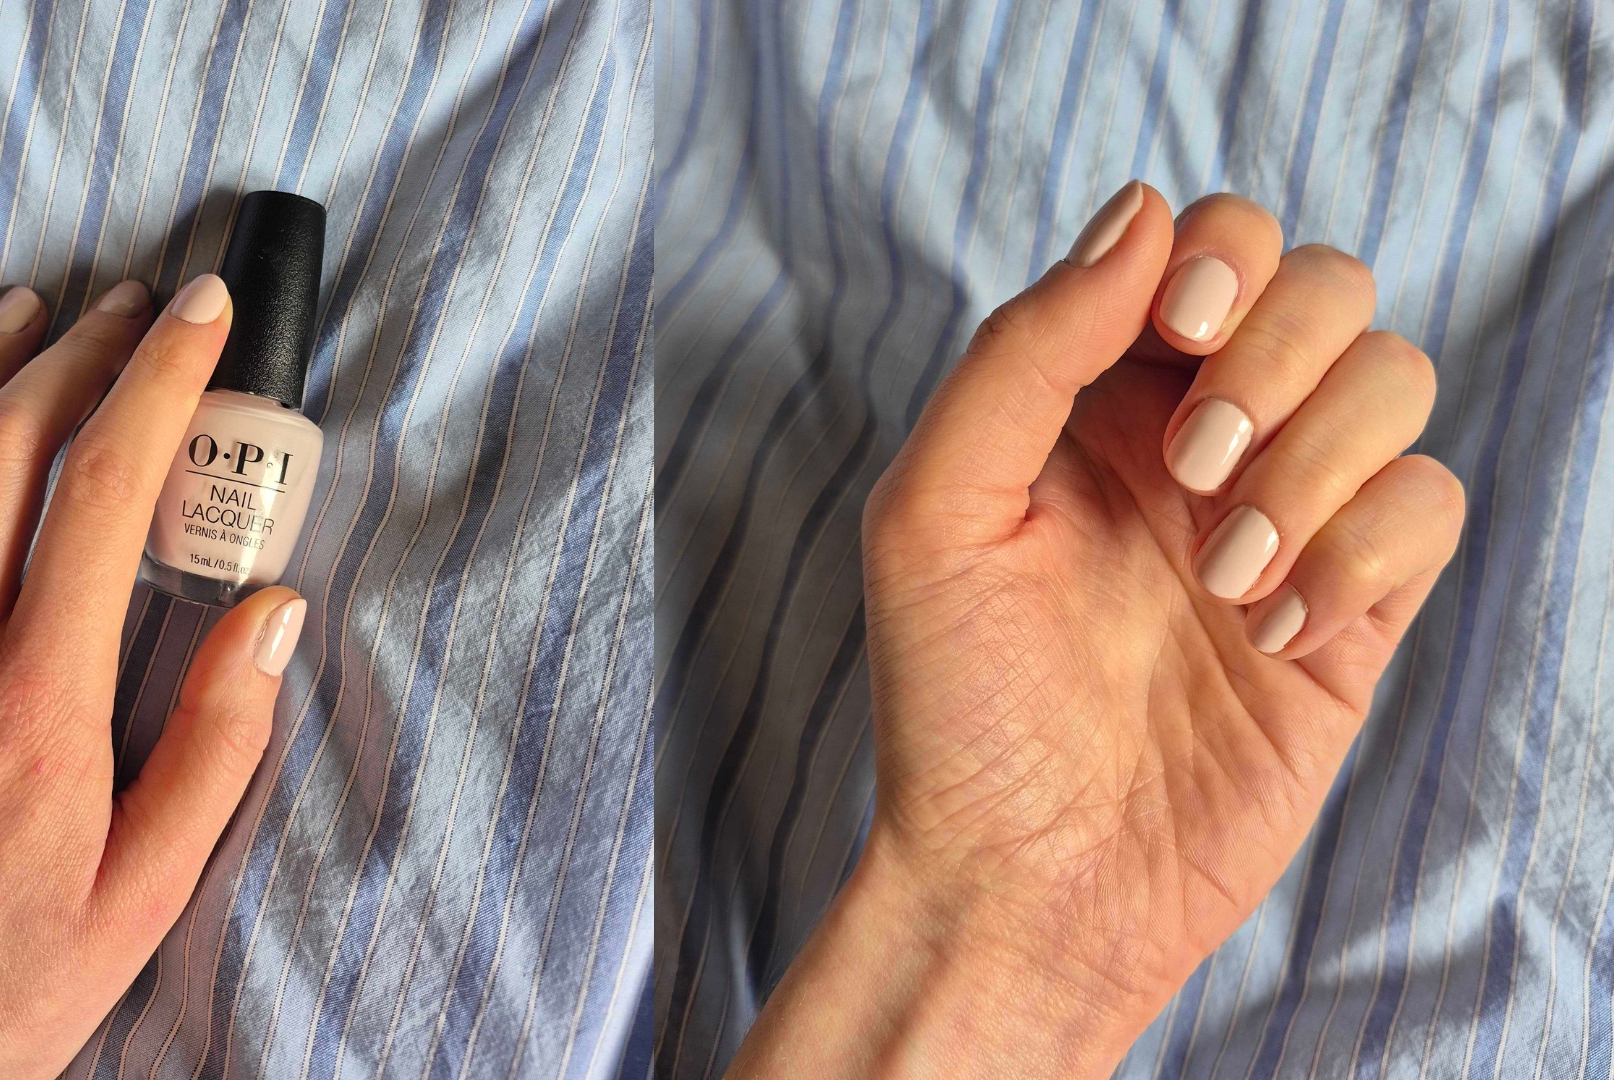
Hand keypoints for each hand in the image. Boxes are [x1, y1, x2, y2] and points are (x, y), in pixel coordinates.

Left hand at [0, 277, 307, 1077]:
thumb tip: (276, 611)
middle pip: (8, 451)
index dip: (159, 385)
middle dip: (84, 351)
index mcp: (40, 705)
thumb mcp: (150, 889)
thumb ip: (219, 743)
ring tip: (36, 308)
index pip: (103, 495)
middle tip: (143, 301)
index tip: (204, 319)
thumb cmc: (10, 984)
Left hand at [728, 188, 1463, 1077]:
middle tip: (1194, 467)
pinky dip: (1370, 549)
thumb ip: (1024, 353)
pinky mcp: (1354, 609)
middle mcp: (1198, 442)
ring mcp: (1286, 519)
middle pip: (1325, 287)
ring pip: (1395, 379)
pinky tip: (1277, 633)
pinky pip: (1429, 506)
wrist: (1025, 881)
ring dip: (1322, 459)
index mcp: (1095, 400)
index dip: (1219, 253)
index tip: (1178, 326)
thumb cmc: (956, 702)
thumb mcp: (936, 511)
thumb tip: (1140, 213)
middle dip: (1281, 351)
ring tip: (1225, 577)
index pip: (1205, 247)